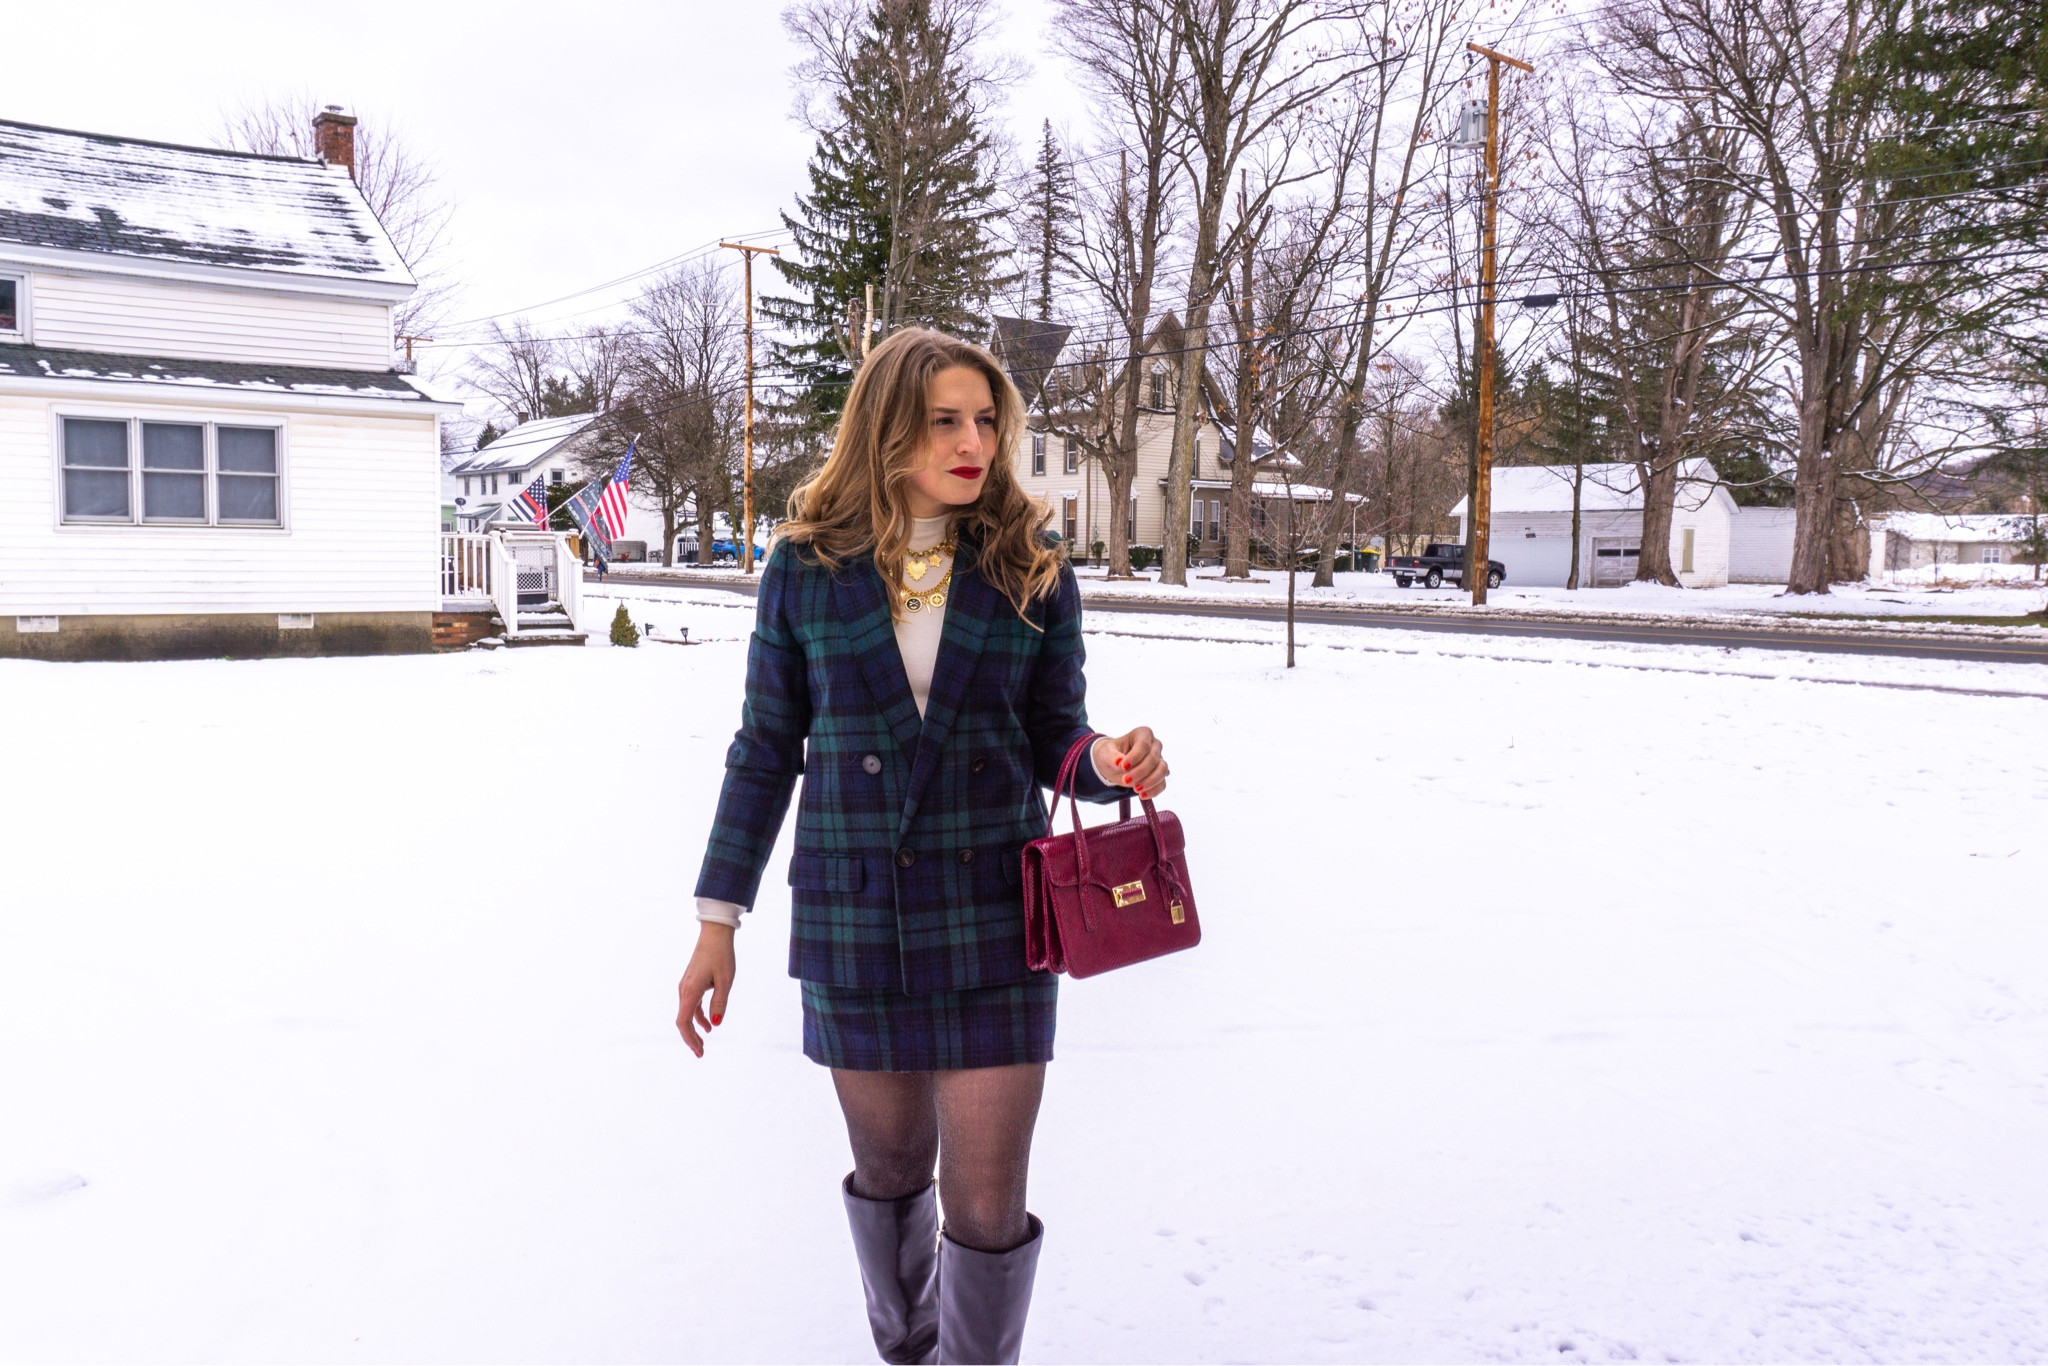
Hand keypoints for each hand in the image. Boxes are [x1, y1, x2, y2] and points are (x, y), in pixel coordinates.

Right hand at [676, 923, 736, 1057]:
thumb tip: (716, 1023)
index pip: (684, 1021)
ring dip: (694, 1030)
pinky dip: (698, 1017)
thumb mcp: (725, 980)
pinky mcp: (691, 983)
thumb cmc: (721, 955)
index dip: (689, 1038)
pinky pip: (691, 1005)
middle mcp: (684, 990)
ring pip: (686, 1014)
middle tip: (701, 1054)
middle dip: (691, 1038)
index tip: (699, 1050)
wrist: (715, 934)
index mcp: (690, 991)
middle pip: (683, 1020)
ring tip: (704, 1044)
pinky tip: (708, 1025)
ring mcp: (686, 986)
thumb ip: (720, 1002)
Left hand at [1096, 726, 1168, 799]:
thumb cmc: (1110, 754)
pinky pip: (1162, 783)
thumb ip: (1112, 756)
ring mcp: (1159, 760)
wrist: (1113, 765)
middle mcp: (1154, 745)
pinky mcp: (1160, 775)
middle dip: (1140, 772)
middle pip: (1153, 758)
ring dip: (1149, 782)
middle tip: (1125, 781)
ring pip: (1162, 770)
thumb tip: (1119, 762)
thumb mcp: (1106, 753)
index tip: (1123, 767)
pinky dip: (1154, 791)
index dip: (1135, 757)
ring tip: (1135, 789)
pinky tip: (1142, 796)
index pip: (1144, 744)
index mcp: (1143, 734)